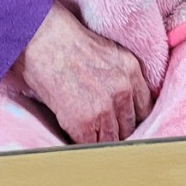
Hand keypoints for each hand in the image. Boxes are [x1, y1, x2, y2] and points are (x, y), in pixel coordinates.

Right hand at [8, 1, 151, 143]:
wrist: (41, 40)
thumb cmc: (65, 41)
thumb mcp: (106, 51)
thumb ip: (120, 74)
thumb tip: (122, 99)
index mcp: (131, 70)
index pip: (144, 108)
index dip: (133, 117)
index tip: (124, 121)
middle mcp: (123, 90)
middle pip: (130, 126)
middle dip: (118, 129)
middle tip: (104, 129)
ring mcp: (105, 108)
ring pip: (112, 139)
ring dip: (101, 139)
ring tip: (90, 135)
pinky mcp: (85, 123)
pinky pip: (91, 145)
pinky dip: (83, 143)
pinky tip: (76, 135)